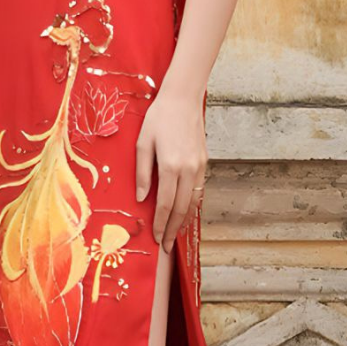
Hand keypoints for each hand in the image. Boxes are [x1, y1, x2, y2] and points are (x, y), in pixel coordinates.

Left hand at [135, 82, 206, 249]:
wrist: (183, 99)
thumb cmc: (159, 118)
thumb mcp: (142, 143)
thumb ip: (142, 173)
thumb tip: (140, 199)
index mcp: (170, 166)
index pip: (165, 204)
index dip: (161, 224)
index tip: (156, 239)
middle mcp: (188, 170)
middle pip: (181, 209)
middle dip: (173, 230)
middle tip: (166, 246)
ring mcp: (199, 167)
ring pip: (193, 203)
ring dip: (184, 221)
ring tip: (175, 235)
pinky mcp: (205, 163)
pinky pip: (199, 191)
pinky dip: (193, 206)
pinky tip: (186, 213)